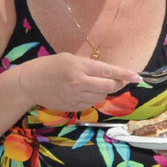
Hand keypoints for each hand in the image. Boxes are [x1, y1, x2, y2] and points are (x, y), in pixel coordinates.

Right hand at [17, 53, 139, 112]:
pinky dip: (92, 98)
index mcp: (79, 66)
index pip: (109, 71)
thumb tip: (112, 74)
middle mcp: (79, 82)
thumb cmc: (51, 66)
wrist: (30, 83)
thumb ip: (90, 66)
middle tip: (118, 80)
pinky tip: (82, 92)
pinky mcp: (72, 107)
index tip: (137, 77)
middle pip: (109, 86)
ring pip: (101, 97)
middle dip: (117, 83)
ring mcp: (76, 97)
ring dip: (103, 91)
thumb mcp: (70, 59)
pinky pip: (90, 104)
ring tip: (91, 84)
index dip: (125, 74)